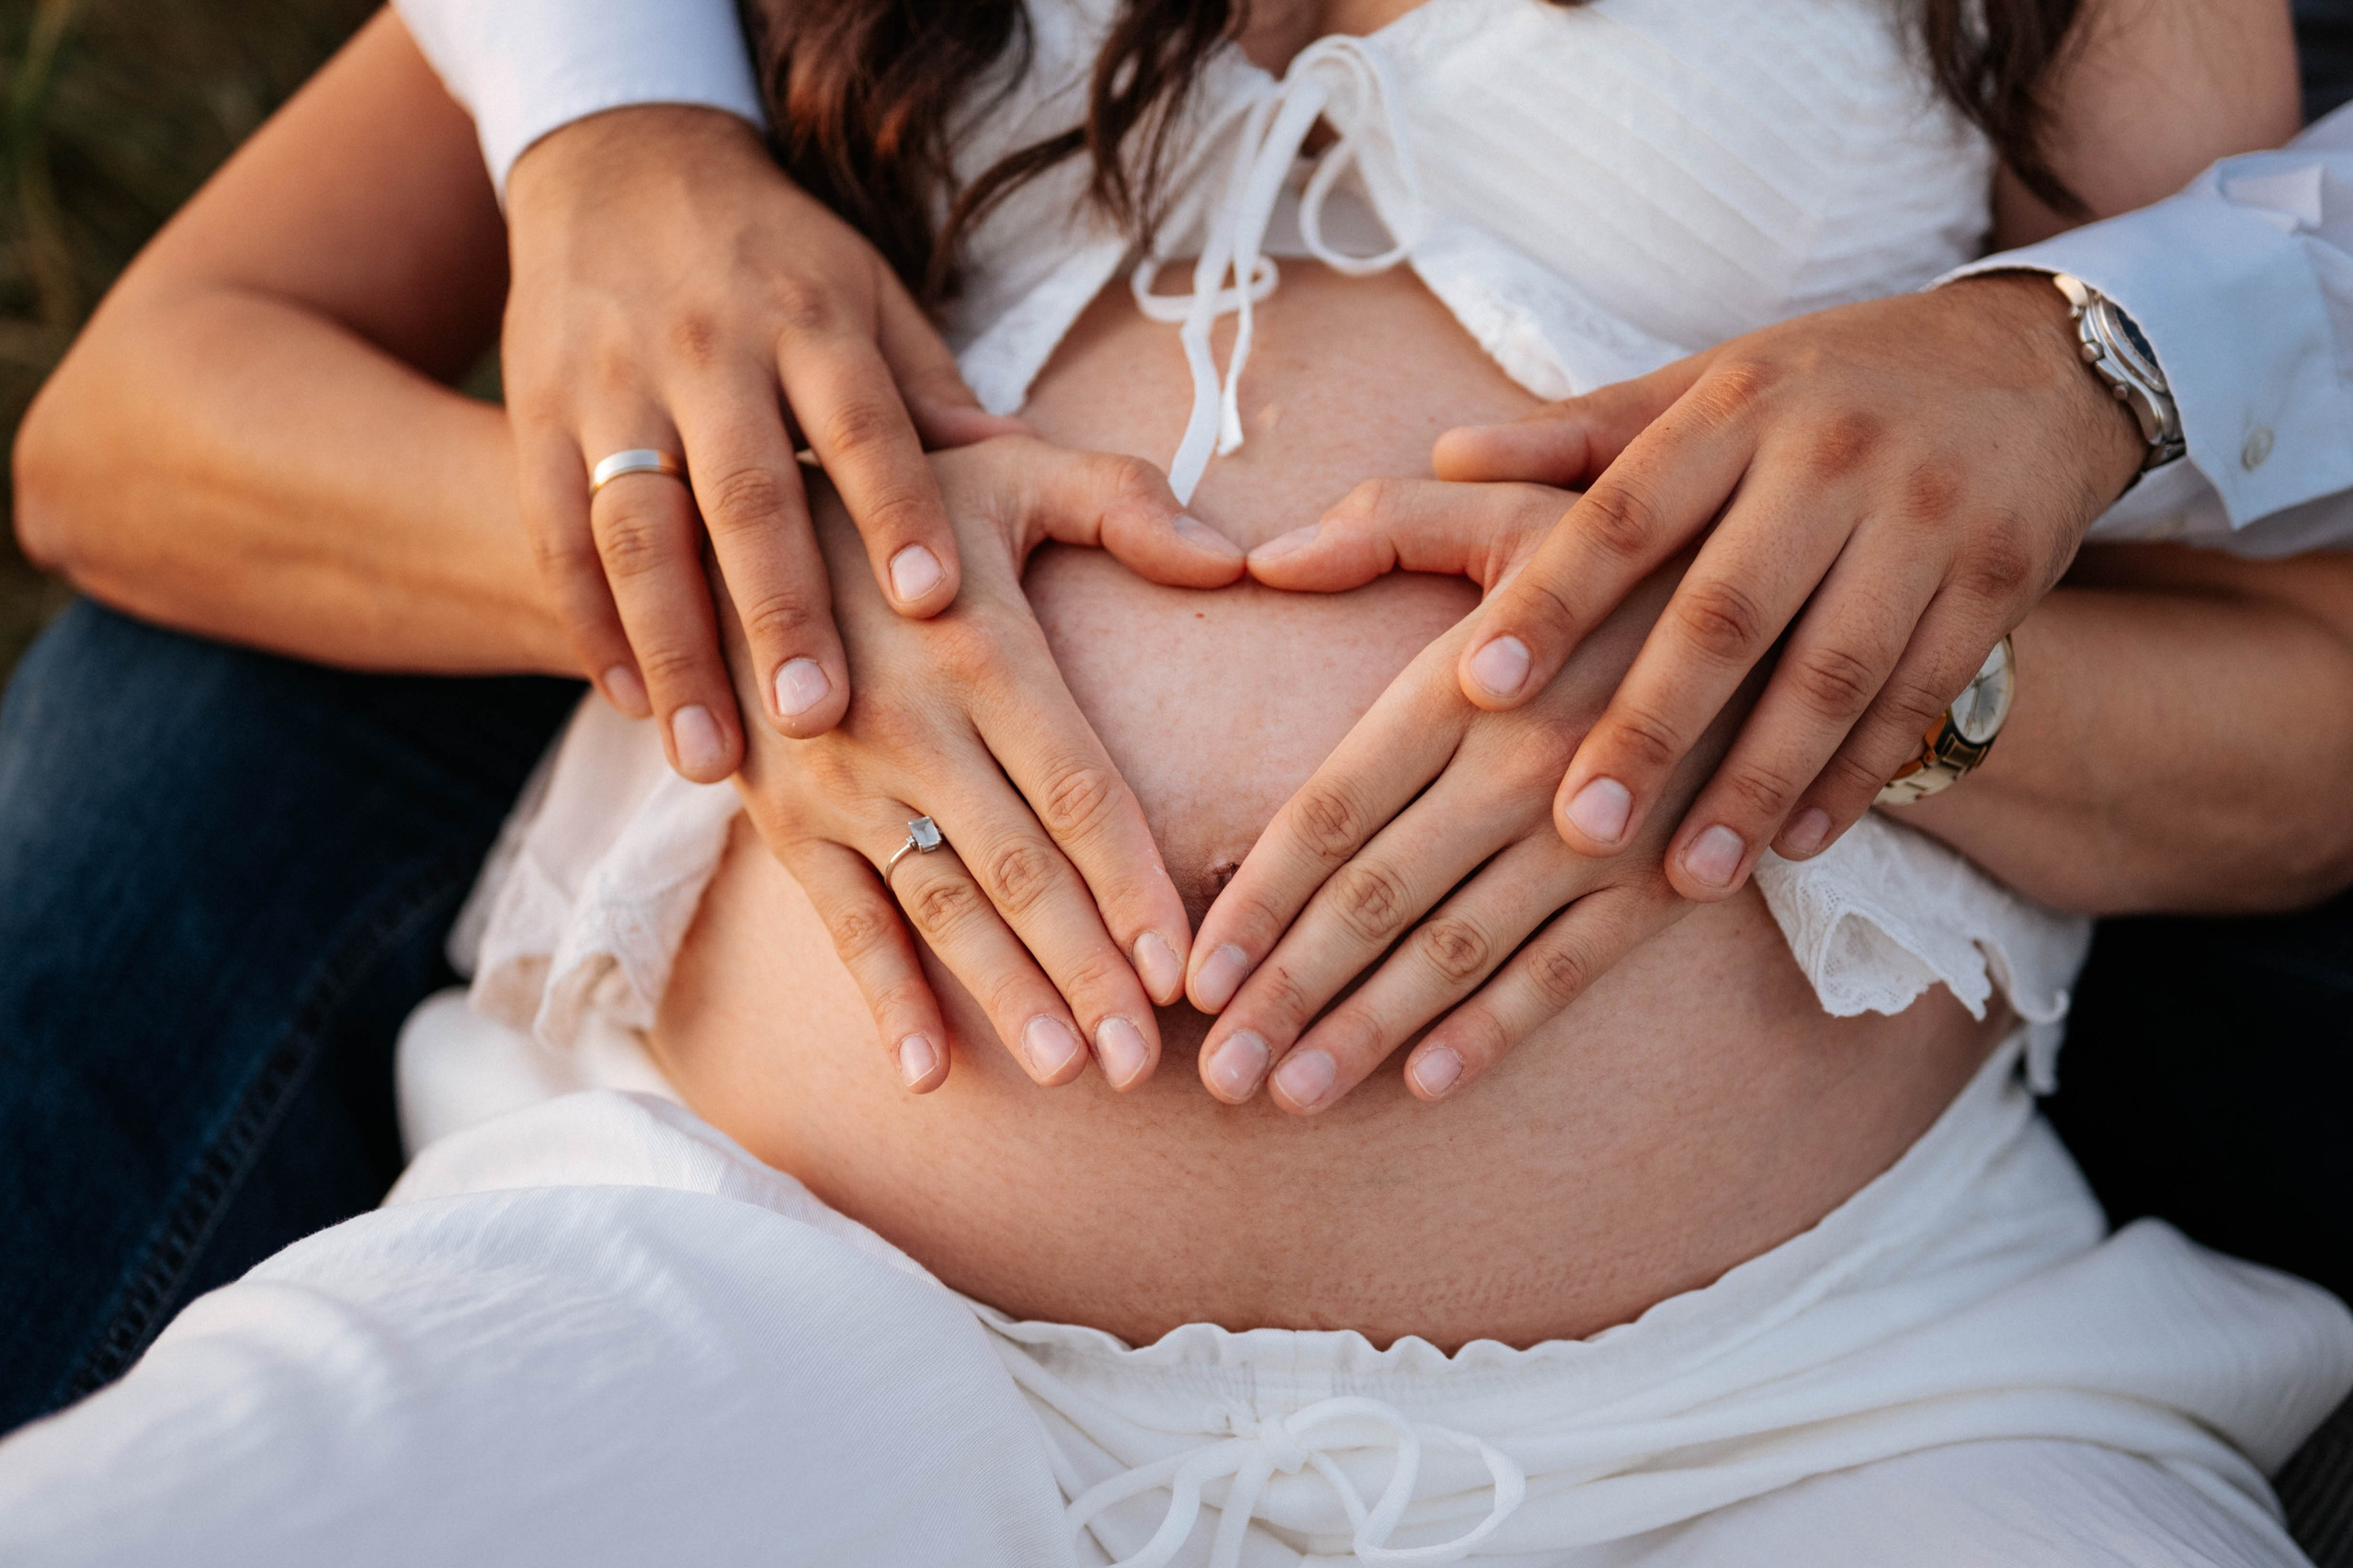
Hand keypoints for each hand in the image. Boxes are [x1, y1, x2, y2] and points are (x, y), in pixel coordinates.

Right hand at [504, 105, 1024, 784]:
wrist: (619, 162)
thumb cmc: (780, 260)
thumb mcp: (869, 294)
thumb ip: (933, 391)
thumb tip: (1020, 464)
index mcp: (813, 323)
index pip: (863, 425)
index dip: (896, 511)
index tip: (934, 603)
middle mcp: (712, 353)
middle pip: (746, 495)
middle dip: (779, 611)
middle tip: (819, 718)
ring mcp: (614, 385)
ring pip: (638, 532)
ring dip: (674, 650)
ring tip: (711, 759)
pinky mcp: (539, 413)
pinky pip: (558, 532)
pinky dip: (588, 621)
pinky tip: (629, 702)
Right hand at [719, 437, 1245, 1093]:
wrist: (712, 517)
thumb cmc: (896, 501)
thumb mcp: (1006, 473)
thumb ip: (1122, 503)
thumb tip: (1238, 560)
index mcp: (981, 650)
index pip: (1077, 789)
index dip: (1133, 883)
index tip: (1186, 966)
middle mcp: (909, 725)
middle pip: (1019, 868)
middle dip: (1087, 970)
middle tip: (1144, 1060)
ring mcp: (839, 779)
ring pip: (940, 905)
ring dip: (1005, 995)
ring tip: (1072, 1073)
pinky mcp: (782, 815)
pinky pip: (840, 918)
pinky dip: (882, 997)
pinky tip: (928, 1074)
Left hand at [1182, 479, 1746, 1114]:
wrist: (1837, 582)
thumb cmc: (1651, 540)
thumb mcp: (1524, 505)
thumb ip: (1389, 524)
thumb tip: (1262, 557)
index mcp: (1470, 681)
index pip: (1331, 811)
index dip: (1253, 901)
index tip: (1189, 975)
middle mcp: (1524, 767)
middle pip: (1374, 900)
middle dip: (1284, 994)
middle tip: (1214, 1076)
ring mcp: (1600, 835)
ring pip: (1457, 953)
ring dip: (1365, 1033)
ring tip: (1283, 1096)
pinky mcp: (1671, 880)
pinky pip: (1569, 973)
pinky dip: (1495, 1033)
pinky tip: (1423, 1085)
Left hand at [1435, 273, 2145, 901]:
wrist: (2039, 362)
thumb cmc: (1822, 389)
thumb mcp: (1708, 384)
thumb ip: (1579, 436)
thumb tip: (1442, 456)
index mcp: (1733, 407)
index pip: (1624, 510)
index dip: (1551, 600)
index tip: (1475, 687)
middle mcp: (1830, 458)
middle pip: (1725, 610)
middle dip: (1649, 726)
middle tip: (1577, 829)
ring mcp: (1926, 519)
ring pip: (1832, 673)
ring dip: (1757, 783)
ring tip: (1689, 878)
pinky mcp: (2001, 579)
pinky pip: (1919, 696)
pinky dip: (1857, 776)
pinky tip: (1796, 847)